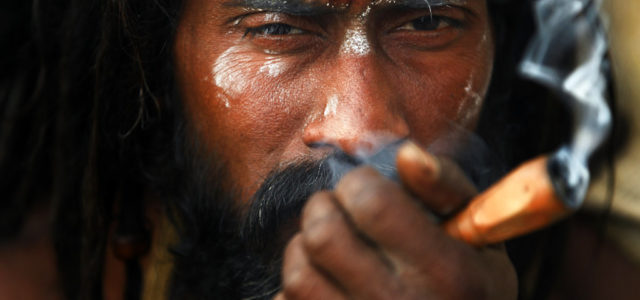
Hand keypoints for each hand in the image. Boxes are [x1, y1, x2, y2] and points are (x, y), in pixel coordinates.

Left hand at [275, 141, 517, 299]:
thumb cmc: (471, 289)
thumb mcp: (480, 238)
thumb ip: (447, 187)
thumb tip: (406, 153)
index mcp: (448, 272)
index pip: (372, 204)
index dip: (359, 183)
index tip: (367, 188)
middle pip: (324, 235)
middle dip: (323, 208)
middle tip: (340, 212)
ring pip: (298, 274)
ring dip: (304, 248)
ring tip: (329, 247)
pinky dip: (297, 288)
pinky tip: (325, 283)